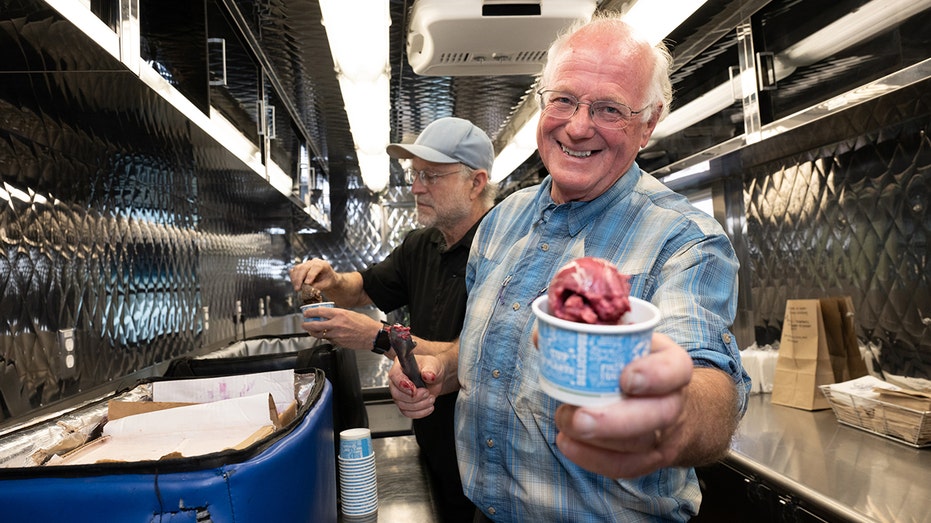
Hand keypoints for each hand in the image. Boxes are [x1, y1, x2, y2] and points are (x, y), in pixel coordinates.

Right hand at [289, 258, 336, 292]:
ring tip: (297, 288)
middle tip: (297, 289)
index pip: (316, 267)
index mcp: (323, 264)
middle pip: (304, 267)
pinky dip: (293, 277)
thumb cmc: (328, 281)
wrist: (327, 278)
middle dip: (299, 278)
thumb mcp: (326, 285)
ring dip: (295, 279)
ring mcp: (307, 263)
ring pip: (297, 268)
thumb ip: (318, 286)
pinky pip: (294, 270)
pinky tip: (295, 284)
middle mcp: (314, 262)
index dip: (311, 275)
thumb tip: (307, 288)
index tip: (307, 283)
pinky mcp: (301, 267)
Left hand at [301, 308, 383, 351]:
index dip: (310, 312)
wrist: (372, 335)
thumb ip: (338, 314)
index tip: (306, 313)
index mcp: (339, 314)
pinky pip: (328, 340)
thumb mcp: (350, 313)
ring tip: (311, 330)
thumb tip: (328, 315)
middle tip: (304, 323)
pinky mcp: (338, 343)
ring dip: (312, 332)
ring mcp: (336, 335)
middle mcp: (336, 325)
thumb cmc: (364, 324)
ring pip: (319, 334)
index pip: (320, 312)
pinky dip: (325, 337)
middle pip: (315, 325)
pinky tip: (326, 335)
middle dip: (306, 324)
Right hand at [387, 353, 442, 418]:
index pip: (394, 376)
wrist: (436, 378)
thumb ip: (430, 369)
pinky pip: (408, 413)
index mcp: (400, 367)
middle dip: (414, 397)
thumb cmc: (431, 368)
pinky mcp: (405, 404)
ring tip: (430, 398)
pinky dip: (420, 412)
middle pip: (396, 394)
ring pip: (403, 406)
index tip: (414, 389)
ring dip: (419, 405)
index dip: (403, 385)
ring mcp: (400, 394)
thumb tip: (428, 375)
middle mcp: (397, 381)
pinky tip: (428, 406)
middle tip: (426, 392)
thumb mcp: (433, 365)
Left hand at [553, 332, 693, 477]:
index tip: (625, 378)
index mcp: (672, 364)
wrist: (670, 400)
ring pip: (640, 445)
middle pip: (658, 415)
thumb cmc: (638, 363)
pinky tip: (568, 444)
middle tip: (580, 417)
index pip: (676, 369)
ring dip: (597, 440)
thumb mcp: (625, 341)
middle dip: (616, 420)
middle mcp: (675, 400)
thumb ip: (588, 334)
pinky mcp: (651, 458)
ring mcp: (666, 433)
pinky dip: (594, 460)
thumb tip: (543, 338)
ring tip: (564, 422)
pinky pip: (627, 467)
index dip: (654, 375)